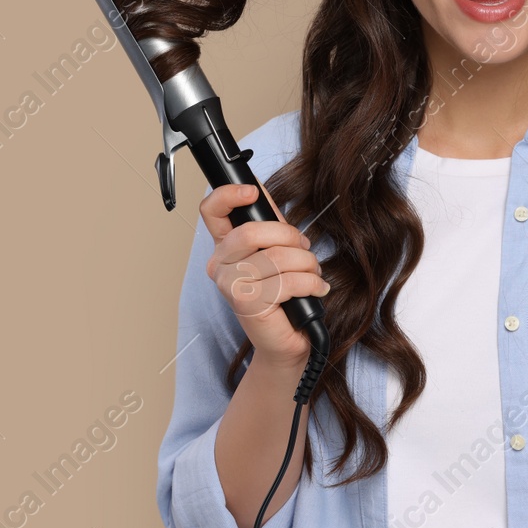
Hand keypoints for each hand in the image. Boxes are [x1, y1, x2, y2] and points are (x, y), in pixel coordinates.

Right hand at [200, 183, 329, 370]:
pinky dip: (311, 283)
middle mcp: (220, 265)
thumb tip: (259, 187)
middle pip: (253, 231)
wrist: (287, 340)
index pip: (211, 211)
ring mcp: (229, 285)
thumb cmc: (283, 295)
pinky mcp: (246, 303)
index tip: (252, 192)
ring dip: (307, 263)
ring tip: (313, 273)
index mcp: (224, 248)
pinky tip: (316, 289)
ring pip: (277, 257)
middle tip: (304, 249)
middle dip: (290, 237)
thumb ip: (268, 223)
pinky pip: (287, 281)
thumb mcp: (277, 250)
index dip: (228, 195)